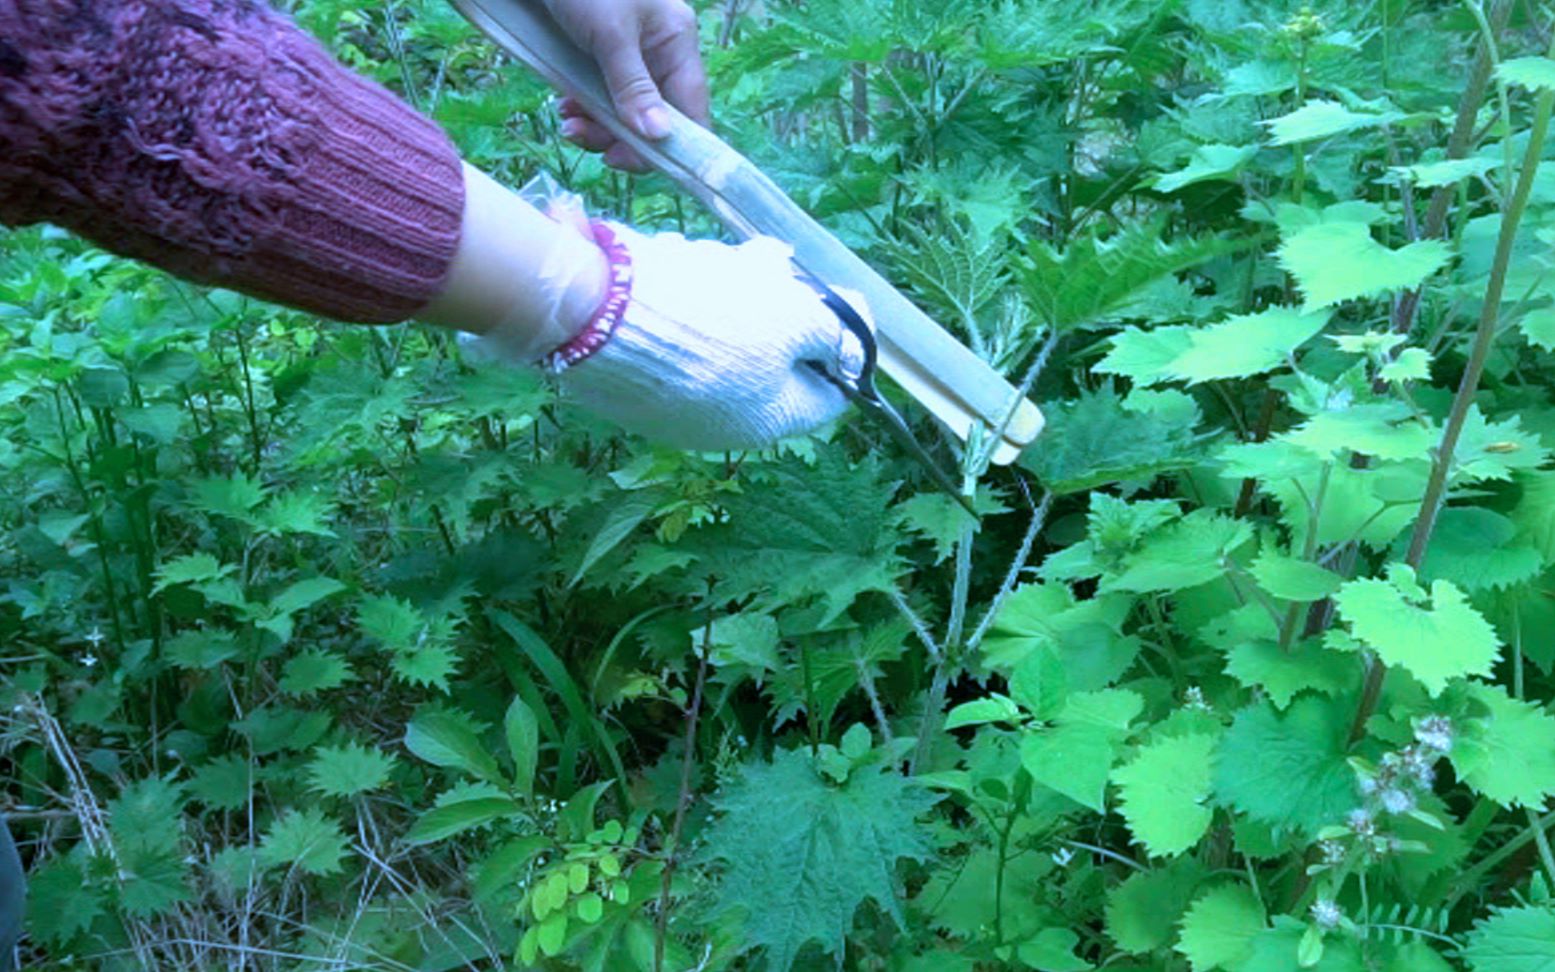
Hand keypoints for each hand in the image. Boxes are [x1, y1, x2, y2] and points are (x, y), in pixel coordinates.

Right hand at [467, 223, 866, 450]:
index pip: (828, 393)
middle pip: (773, 359)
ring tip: (714, 260)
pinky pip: (677, 332)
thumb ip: (831, 330)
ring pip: (724, 336)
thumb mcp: (795, 320)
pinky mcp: (635, 377)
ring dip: (730, 291)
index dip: (840, 345)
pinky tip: (675, 270)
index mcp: (768, 421)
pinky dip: (685, 298)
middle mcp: (722, 424)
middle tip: (769, 264)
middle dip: (778, 306)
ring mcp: (674, 403)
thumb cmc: (715, 322)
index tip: (837, 304)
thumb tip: (849, 341)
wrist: (603, 313)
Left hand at [543, 0, 709, 170]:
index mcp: (677, 43)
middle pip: (655, 118)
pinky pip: (604, 98)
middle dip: (620, 136)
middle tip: (581, 135)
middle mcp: (660, 53)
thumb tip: (659, 138)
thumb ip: (634, 86)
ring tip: (566, 121)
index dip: (668, 146)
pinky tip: (564, 106)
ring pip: (626, 113)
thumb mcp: (610, 35)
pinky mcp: (602, 57)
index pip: (690, 111)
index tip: (626, 161)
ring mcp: (631, 56)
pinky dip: (585, 109)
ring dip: (597, 126)